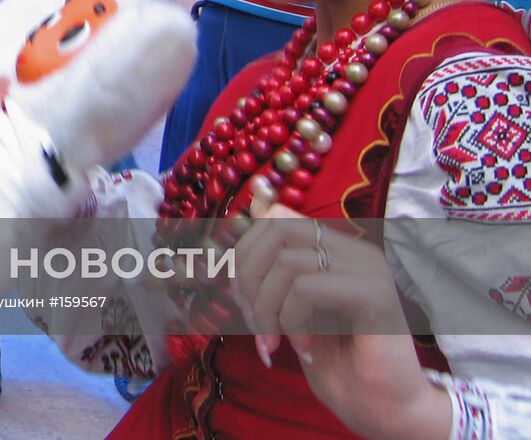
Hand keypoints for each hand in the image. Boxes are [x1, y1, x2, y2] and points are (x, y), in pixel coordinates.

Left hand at [234, 201, 451, 439]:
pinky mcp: (374, 294)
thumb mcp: (291, 312)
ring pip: (287, 262)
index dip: (245, 255)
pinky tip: (305, 348)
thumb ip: (273, 275)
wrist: (385, 410)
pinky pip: (307, 288)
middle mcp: (354, 250)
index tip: (244, 301)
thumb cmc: (338, 364)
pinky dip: (292, 321)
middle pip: (276, 230)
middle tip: (256, 324)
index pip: (274, 217)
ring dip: (268, 309)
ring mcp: (368, 269)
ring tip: (277, 342)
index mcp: (336, 249)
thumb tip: (240, 238)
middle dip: (249, 278)